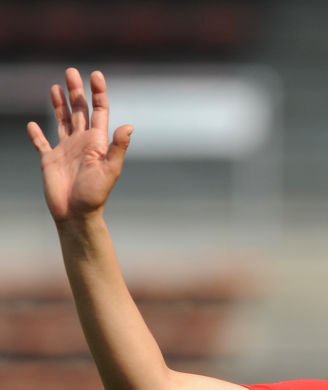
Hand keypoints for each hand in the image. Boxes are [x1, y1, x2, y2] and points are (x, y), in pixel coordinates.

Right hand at [27, 67, 131, 222]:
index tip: (96, 75)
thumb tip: (128, 126)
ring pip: (62, 121)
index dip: (98, 93)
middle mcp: (82, 143)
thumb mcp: (110, 170)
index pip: (99, 112)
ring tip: (55, 87)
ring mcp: (66, 150)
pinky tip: (32, 125)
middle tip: (71, 72)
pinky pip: (42, 144)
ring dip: (59, 104)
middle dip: (76, 91)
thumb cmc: (95, 195)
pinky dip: (36, 135)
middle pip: (79, 111)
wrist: (77, 215)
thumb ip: (118, 148)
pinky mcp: (50, 160)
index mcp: (97, 142)